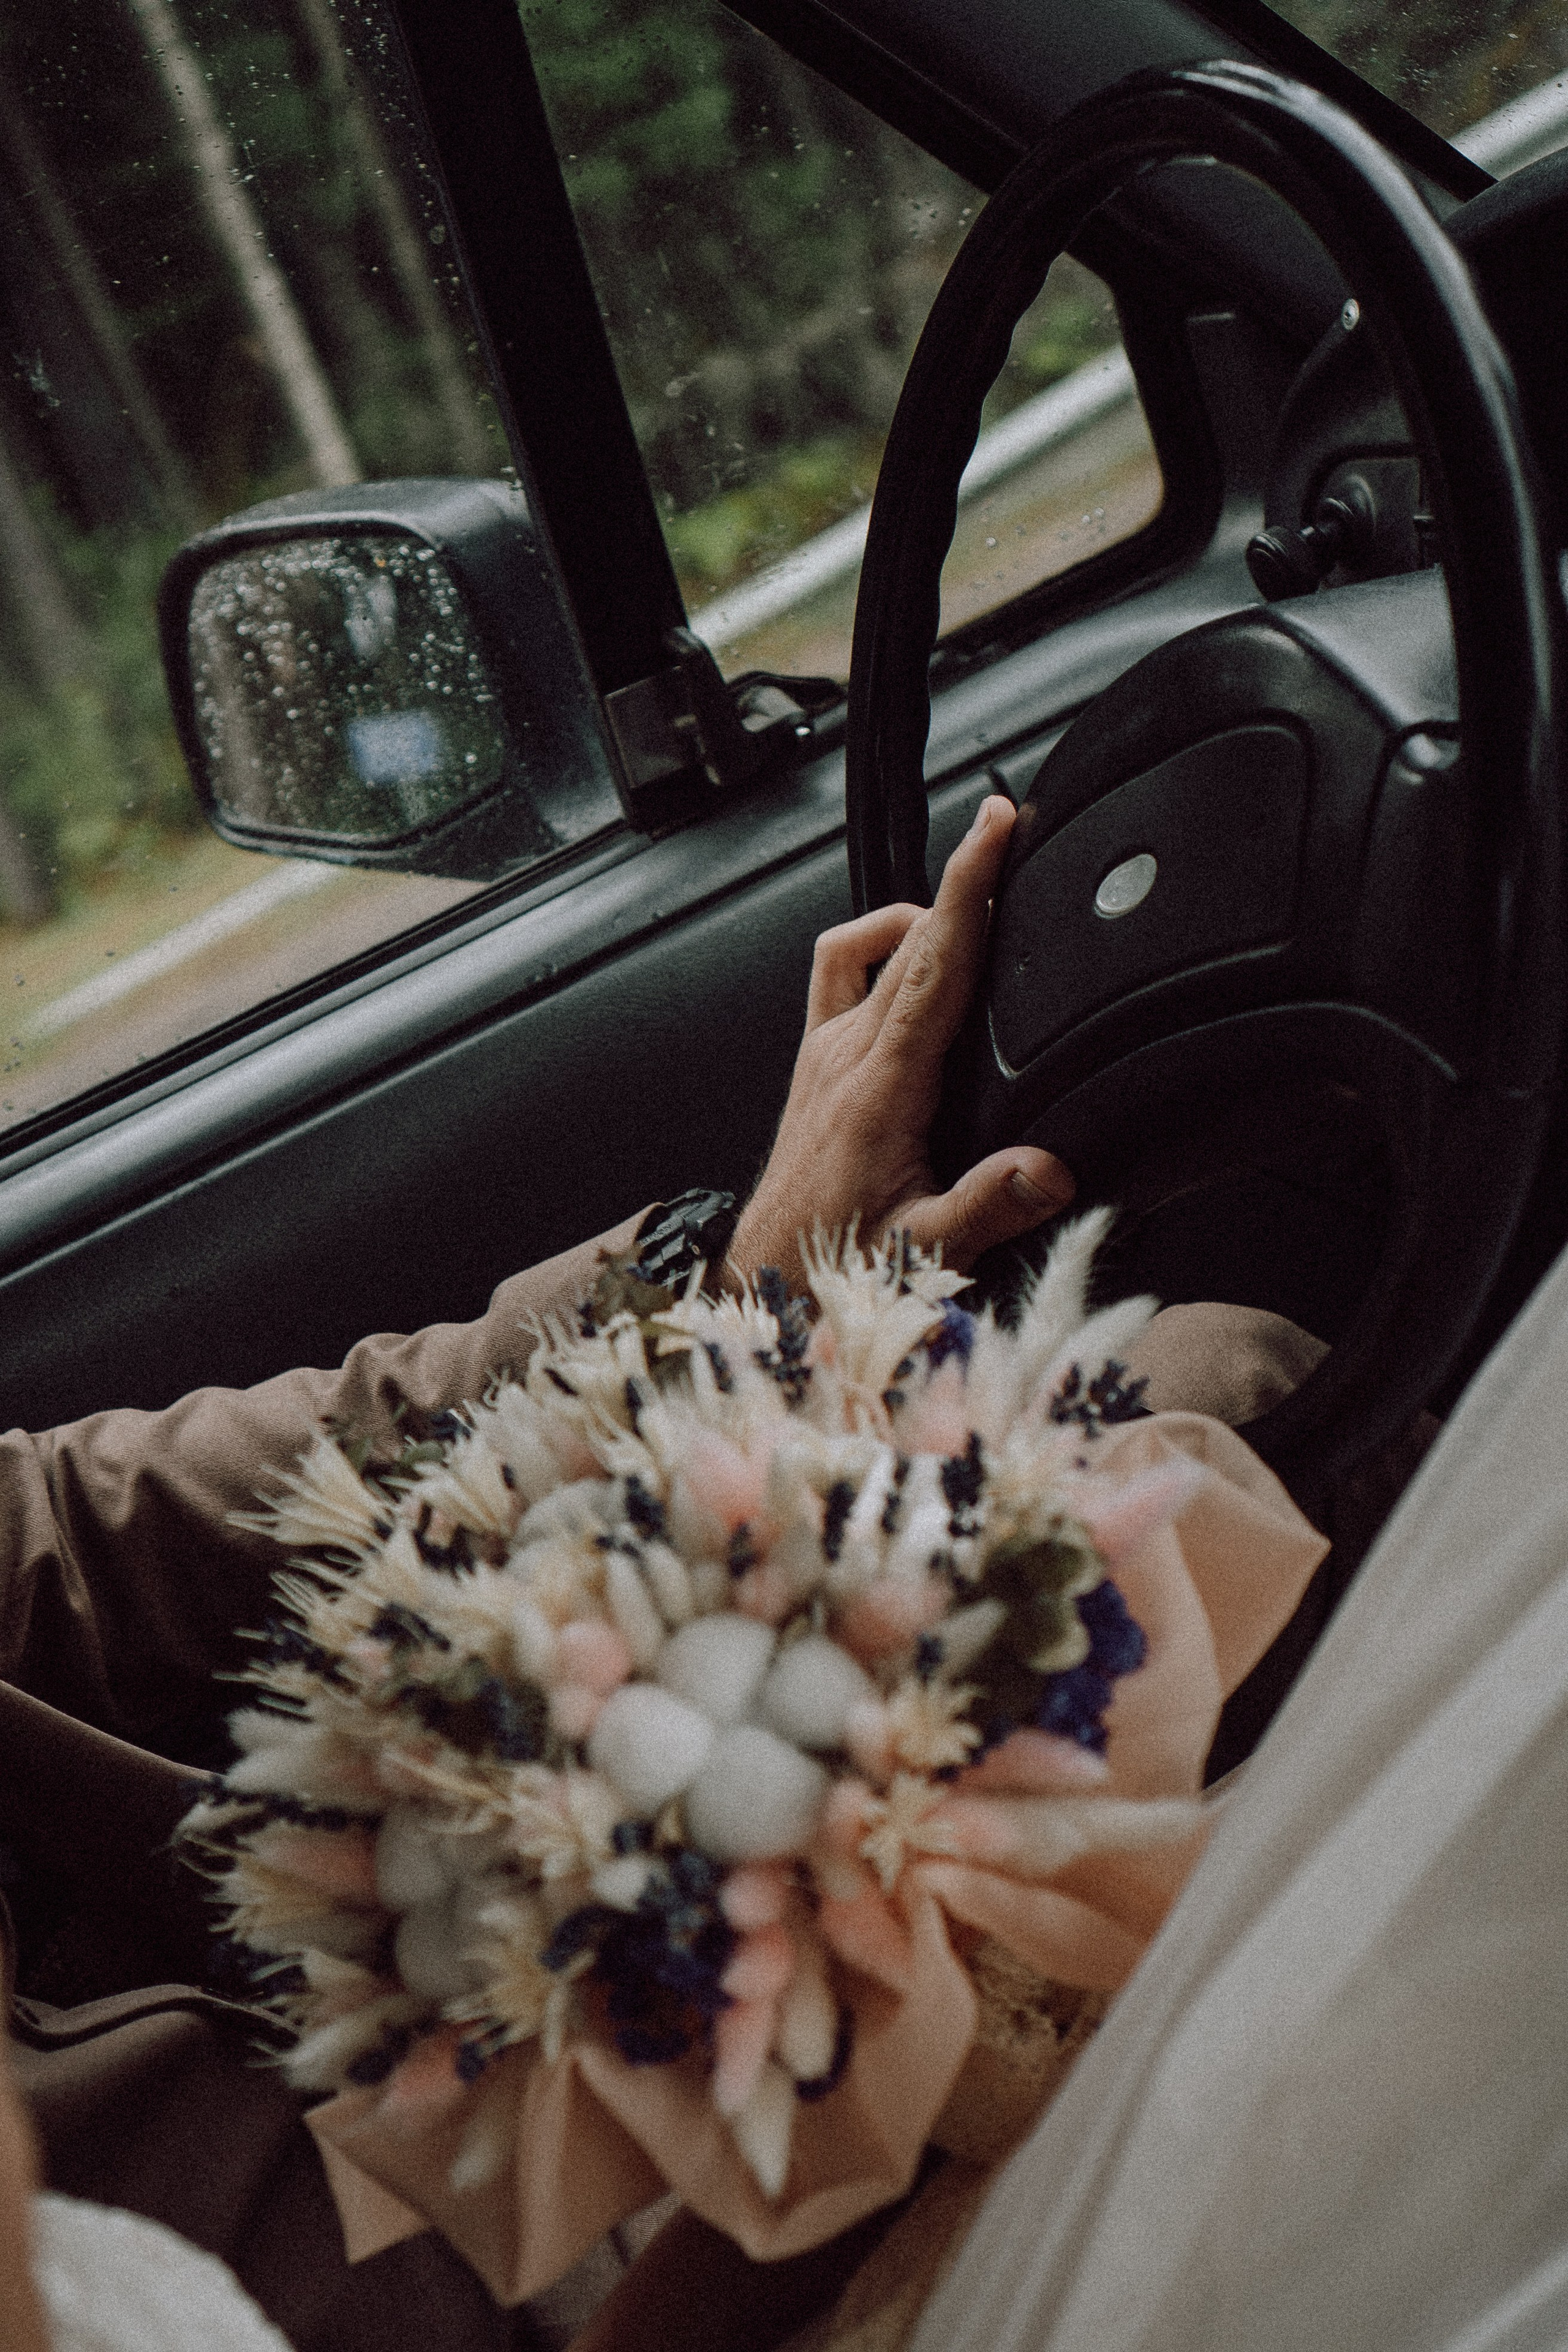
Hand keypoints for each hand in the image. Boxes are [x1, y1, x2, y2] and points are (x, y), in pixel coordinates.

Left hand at [730, 795, 1073, 1288]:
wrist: (769, 1279)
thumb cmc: (837, 1263)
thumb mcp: (924, 1250)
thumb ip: (988, 1207)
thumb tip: (1050, 1170)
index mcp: (881, 1088)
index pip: (933, 963)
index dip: (968, 888)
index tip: (995, 829)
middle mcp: (847, 1056)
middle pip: (912, 939)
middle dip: (962, 879)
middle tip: (1009, 835)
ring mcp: (825, 1052)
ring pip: (872, 948)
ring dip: (922, 913)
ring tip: (973, 898)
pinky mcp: (815, 1062)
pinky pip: (840, 974)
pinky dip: (879, 947)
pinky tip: (915, 958)